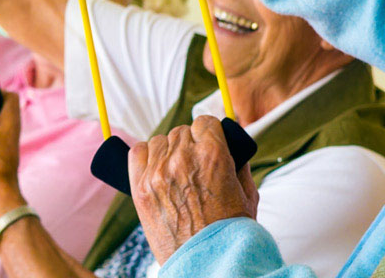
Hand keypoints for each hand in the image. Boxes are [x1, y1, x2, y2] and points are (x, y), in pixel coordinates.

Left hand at [130, 115, 259, 263]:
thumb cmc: (230, 233)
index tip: (208, 143)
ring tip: (176, 172)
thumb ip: (239, 164)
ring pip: (159, 141)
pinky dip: (145, 157)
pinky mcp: (140, 188)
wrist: (208, 262)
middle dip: (189, 144)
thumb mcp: (248, 194)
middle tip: (195, 165)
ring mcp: (158, 172)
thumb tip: (233, 147)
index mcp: (213, 154)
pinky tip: (155, 170)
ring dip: (168, 151)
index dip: (209, 133)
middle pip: (181, 131)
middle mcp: (183, 158)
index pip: (205, 121)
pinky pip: (136, 153)